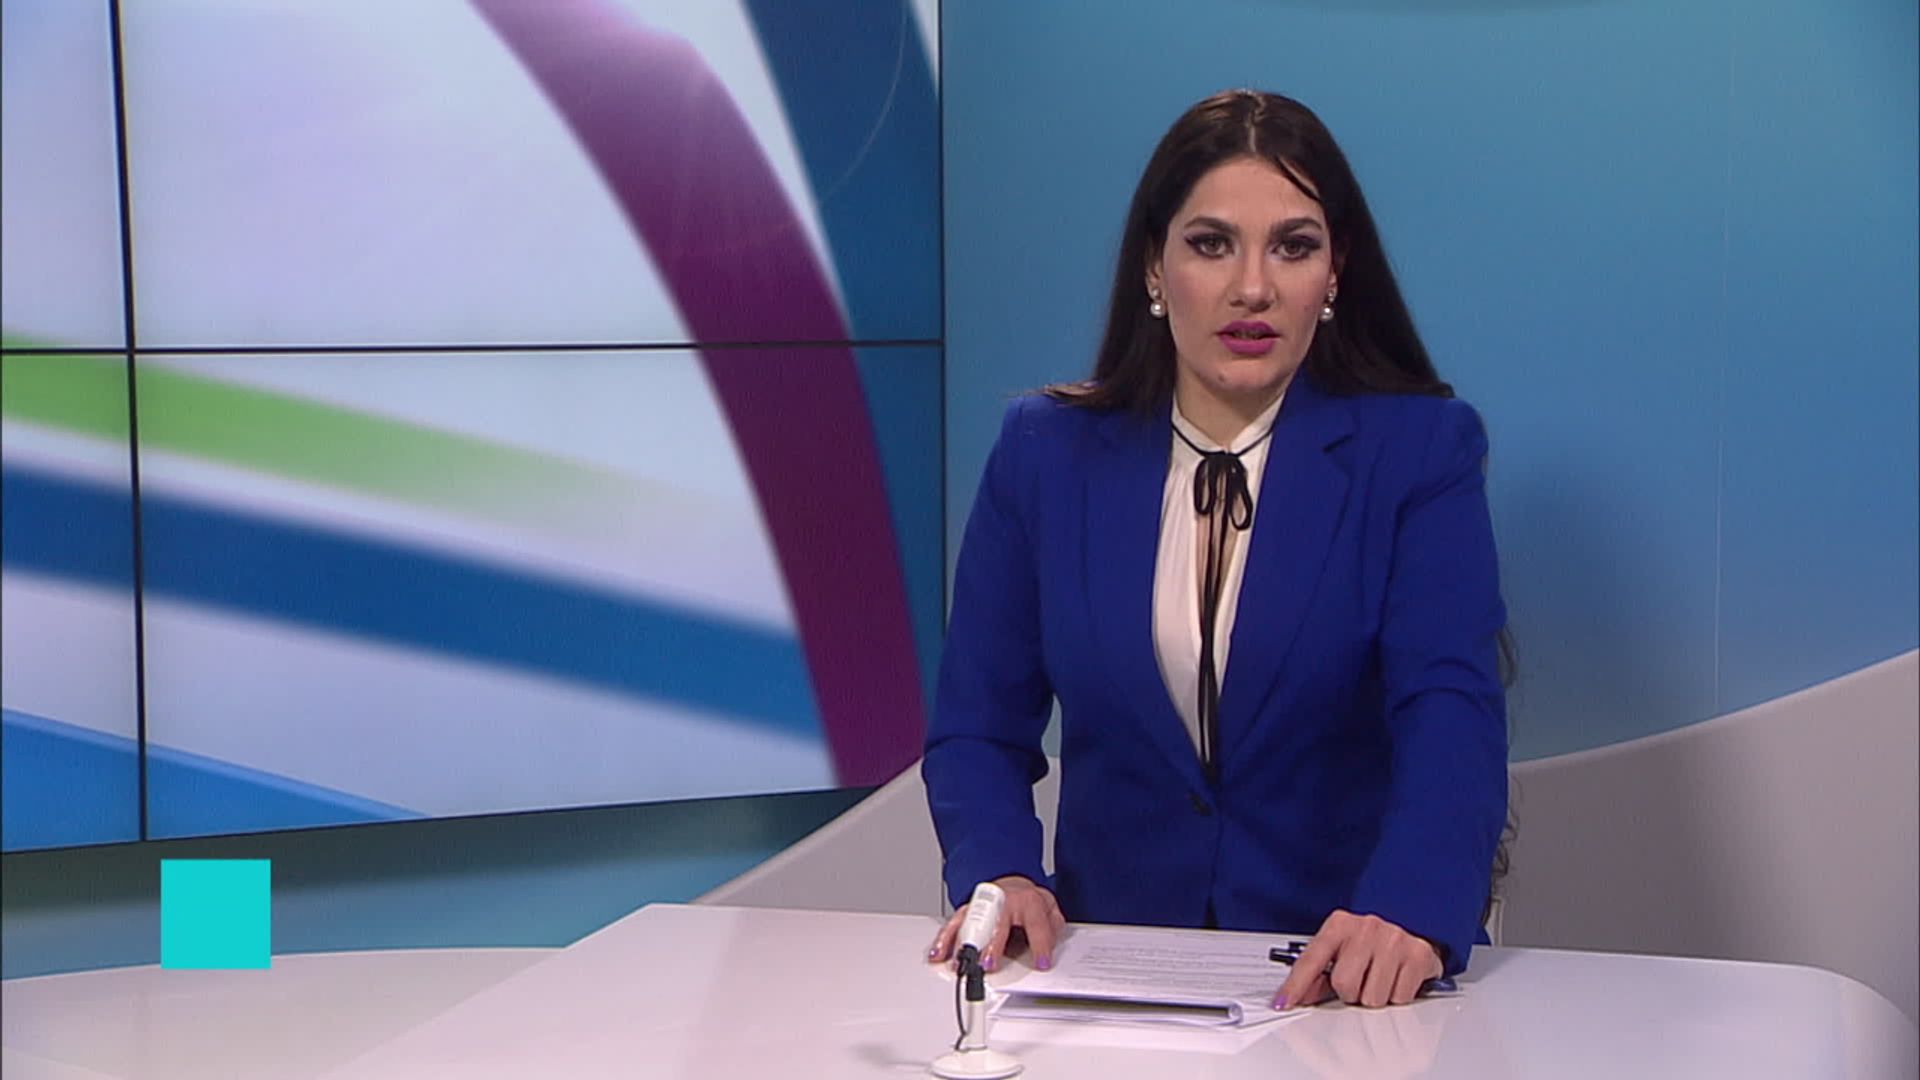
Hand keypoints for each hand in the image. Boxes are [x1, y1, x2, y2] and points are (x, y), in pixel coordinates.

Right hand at [925, 875, 1065, 971]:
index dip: (1040, 945)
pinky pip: (953, 923)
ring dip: (964, 944)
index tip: (1040, 964)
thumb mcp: (1049, 910)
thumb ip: (1052, 928)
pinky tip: (937, 953)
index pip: (1036, 924)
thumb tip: (1048, 947)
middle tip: (987, 964)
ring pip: (971, 922)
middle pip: (997, 923)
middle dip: (992, 944)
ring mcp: (983, 904)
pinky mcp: (967, 909)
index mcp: (1028, 900)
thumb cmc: (1028, 902)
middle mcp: (1004, 900)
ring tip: (959, 962)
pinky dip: (944, 939)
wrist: (1012, 883)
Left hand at [1275, 910, 1441, 1009]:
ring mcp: (1393, 940)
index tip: (1283, 1003)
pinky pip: (1399, 998)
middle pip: (1344, 985)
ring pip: (1372, 998)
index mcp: (1339, 925)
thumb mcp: (1341, 949)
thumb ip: (1319, 973)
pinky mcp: (1417, 955)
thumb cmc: (1370, 941)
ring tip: (1378, 979)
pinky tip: (1396, 979)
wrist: (1414, 920)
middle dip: (1350, 992)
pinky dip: (1396, 996)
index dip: (1295, 986)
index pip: (1311, 960)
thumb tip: (1300, 998)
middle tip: (1358, 981)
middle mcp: (1366, 928)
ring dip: (1373, 997)